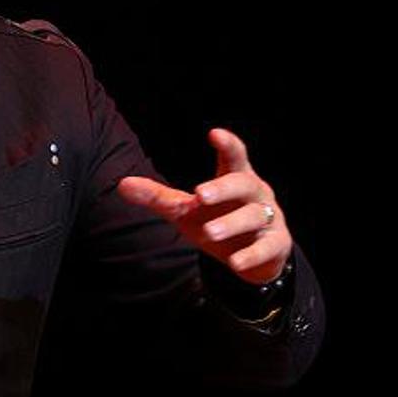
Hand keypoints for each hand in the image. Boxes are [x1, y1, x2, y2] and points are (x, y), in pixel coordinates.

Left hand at [117, 128, 291, 284]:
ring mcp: (268, 218)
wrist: (253, 255)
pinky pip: (266, 248)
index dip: (227, 145)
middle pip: (243, 184)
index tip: (214, 134)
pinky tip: (235, 262)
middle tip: (200, 194)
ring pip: (254, 216)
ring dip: (231, 224)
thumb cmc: (217, 220)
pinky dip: (251, 255)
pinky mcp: (276, 244)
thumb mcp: (187, 210)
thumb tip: (121, 184)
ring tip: (210, 232)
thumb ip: (158, 197)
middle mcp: (255, 194)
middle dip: (223, 189)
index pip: (234, 157)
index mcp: (235, 178)